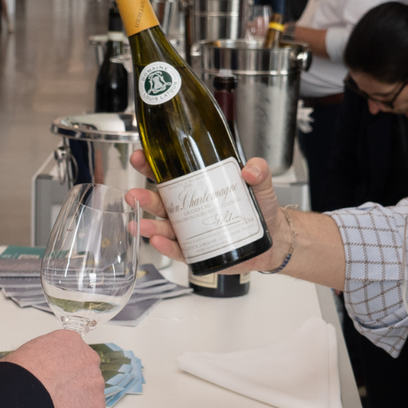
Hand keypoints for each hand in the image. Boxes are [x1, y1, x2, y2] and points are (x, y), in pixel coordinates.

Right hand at [3, 329, 104, 407]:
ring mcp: (96, 387)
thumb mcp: (26, 355)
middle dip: (72, 389)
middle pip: (85, 377)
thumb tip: (37, 375)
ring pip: (89, 401)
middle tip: (53, 399)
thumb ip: (42, 361)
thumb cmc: (18, 375)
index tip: (52, 381)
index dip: (61, 371)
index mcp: (70, 342)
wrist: (24, 397)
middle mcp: (89, 361)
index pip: (72, 356)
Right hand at [124, 152, 286, 272]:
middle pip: (159, 200)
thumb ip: (259, 172)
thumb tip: (250, 170)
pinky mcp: (197, 251)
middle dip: (143, 198)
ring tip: (141, 226)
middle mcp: (188, 208)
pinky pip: (178, 250)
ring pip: (163, 227)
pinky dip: (166, 247)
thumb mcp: (261, 185)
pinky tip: (158, 242)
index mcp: (197, 186)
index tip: (139, 157)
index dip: (150, 164)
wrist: (273, 239)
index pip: (168, 173)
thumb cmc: (261, 210)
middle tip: (134, 195)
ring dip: (149, 226)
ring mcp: (190, 230)